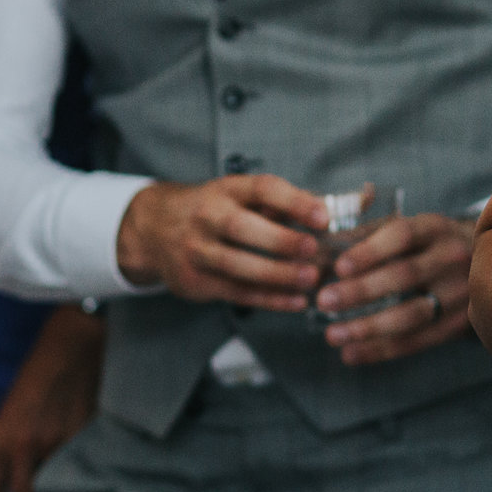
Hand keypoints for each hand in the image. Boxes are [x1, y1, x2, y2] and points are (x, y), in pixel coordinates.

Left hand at [0, 305, 105, 491]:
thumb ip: (13, 446)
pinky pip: (85, 467)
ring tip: (71, 463)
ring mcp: (58, 444)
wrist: (74, 343)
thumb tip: (22, 479)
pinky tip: (90, 448)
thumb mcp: (13, 412)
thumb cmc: (39, 373)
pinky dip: (87, 464)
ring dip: (64, 482)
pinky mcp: (86, 439)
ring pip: (60, 484)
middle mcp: (25, 447)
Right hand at [114, 174, 322, 311]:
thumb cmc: (216, 211)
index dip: (293, 201)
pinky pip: (235, 292)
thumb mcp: (240, 196)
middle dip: (279, 240)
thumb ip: (284, 204)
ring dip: (276, 275)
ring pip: (236, 265)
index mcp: (227, 190)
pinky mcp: (194, 281)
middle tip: (313, 249)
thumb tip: (338, 208)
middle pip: (241, 227)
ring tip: (311, 280)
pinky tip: (296, 301)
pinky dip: (269, 299)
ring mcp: (196, 250)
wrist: (153, 229)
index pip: (261, 189)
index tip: (323, 215)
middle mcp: (207, 216)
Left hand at [315, 211, 476, 365]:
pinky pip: (418, 341)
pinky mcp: (461, 323)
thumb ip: (364, 237)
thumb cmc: (429, 244)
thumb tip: (316, 254)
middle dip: (361, 291)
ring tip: (332, 335)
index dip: (370, 251)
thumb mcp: (407, 228)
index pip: (402, 235)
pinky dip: (382, 350)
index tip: (338, 268)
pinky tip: (352, 354)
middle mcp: (452, 258)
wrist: (490, 263)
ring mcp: (461, 293)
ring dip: (368, 328)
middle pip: (405, 276)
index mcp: (435, 228)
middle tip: (323, 301)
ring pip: (412, 314)